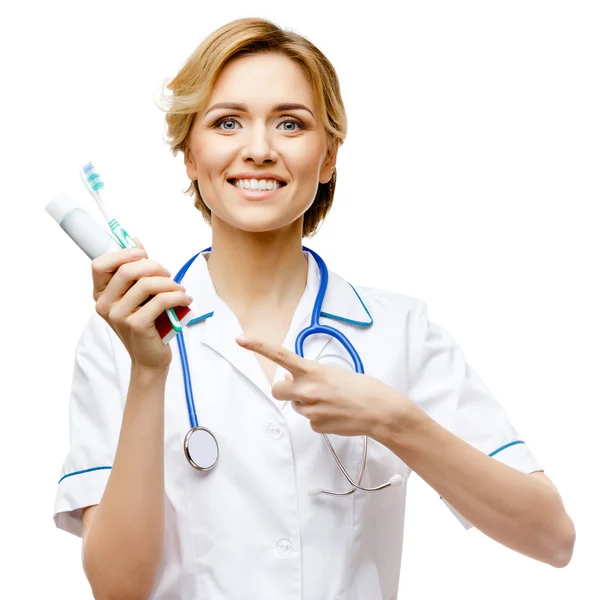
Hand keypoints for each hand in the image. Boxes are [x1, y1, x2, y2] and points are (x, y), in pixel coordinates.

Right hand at [91, 238, 192, 372]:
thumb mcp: (138, 296)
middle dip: (154, 266)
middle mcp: (105, 305)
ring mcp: (118, 316)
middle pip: (127, 270)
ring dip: (169, 283)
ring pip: (147, 284)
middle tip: (169, 274)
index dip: (122, 254)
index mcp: (101, 294)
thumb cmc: (147, 323)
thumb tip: (134, 239)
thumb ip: (136, 270)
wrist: (150, 359)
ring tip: (180, 289)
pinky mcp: (136, 325)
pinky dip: (177, 296)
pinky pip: (160, 300)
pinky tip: (185, 299)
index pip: (99, 264)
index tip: (143, 254)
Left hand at [235, 335, 409, 436]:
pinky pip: (309, 420)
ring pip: (295, 406)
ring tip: (331, 401)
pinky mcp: (316, 426)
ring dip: (306, 403)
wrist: (379, 411)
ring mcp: (310, 410)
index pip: (280, 355)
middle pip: (277, 390)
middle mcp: (307, 389)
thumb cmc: (362, 387)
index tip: (240, 339)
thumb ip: (310, 374)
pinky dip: (319, 417)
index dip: (258, 346)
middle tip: (301, 389)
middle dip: (285, 389)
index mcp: (312, 371)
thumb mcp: (334, 372)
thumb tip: (291, 379)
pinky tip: (336, 413)